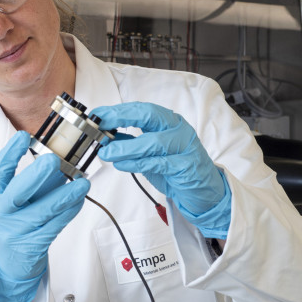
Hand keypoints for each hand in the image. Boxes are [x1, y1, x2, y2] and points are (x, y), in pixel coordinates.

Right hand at [0, 131, 90, 301]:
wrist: (10, 259)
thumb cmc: (15, 220)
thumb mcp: (15, 199)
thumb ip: (34, 181)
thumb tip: (59, 162)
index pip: (0, 170)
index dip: (11, 153)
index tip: (24, 137)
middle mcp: (4, 211)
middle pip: (17, 192)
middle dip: (35, 175)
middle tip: (53, 160)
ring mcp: (18, 229)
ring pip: (43, 211)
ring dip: (65, 196)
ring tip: (82, 183)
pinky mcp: (34, 244)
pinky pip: (56, 225)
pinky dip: (70, 211)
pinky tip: (79, 200)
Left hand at [91, 102, 230, 236]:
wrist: (203, 191)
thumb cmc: (175, 169)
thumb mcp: (148, 153)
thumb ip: (129, 143)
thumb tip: (104, 137)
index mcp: (168, 122)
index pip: (142, 109)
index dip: (119, 111)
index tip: (98, 114)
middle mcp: (178, 129)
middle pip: (150, 116)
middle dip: (122, 118)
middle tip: (100, 124)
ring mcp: (185, 146)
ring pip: (153, 141)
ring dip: (125, 147)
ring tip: (105, 152)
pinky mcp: (187, 166)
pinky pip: (159, 163)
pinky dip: (137, 163)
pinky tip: (121, 164)